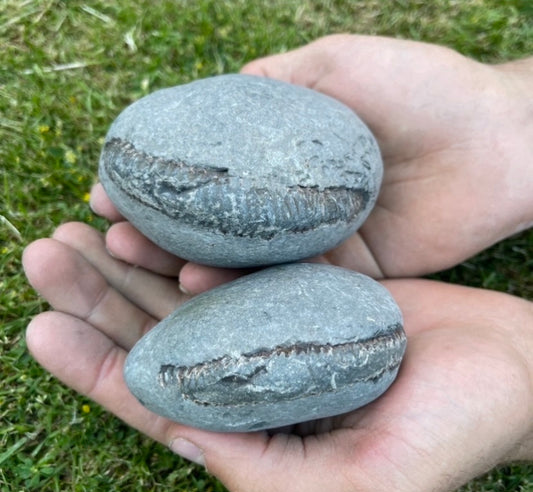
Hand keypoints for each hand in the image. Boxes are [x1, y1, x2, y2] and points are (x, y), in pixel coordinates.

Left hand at [23, 222, 532, 491]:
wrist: (514, 369)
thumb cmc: (454, 432)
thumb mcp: (367, 484)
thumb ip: (268, 474)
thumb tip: (183, 442)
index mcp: (261, 432)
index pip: (158, 402)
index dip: (94, 368)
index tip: (41, 329)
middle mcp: (256, 378)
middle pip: (158, 339)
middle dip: (97, 300)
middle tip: (45, 253)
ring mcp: (276, 327)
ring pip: (185, 295)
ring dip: (132, 265)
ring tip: (82, 227)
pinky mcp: (302, 288)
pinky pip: (234, 263)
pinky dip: (194, 244)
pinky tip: (158, 219)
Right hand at [91, 34, 532, 287]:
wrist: (497, 145)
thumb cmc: (424, 90)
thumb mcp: (338, 68)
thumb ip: (278, 82)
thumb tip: (216, 91)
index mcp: (282, 156)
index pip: (204, 173)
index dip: (154, 181)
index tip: (107, 186)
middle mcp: (289, 206)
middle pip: (212, 226)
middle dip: (156, 231)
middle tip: (110, 236)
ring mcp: (313, 245)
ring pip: (240, 263)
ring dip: (185, 265)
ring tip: (140, 265)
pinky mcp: (341, 278)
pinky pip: (285, 289)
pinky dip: (242, 292)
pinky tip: (201, 292)